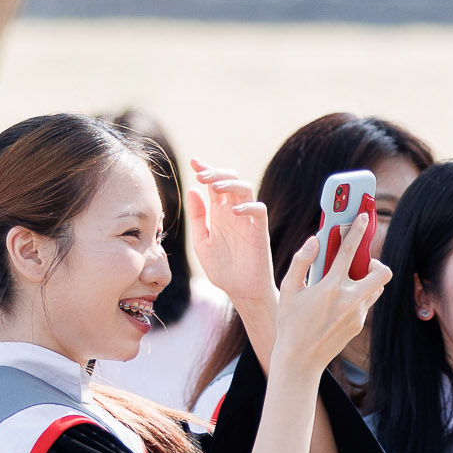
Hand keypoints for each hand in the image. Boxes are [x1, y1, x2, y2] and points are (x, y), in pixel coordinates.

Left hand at [188, 168, 278, 360]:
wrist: (240, 291)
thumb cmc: (222, 268)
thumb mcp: (202, 241)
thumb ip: (197, 217)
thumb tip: (192, 190)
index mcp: (218, 213)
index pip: (213, 184)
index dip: (206, 170)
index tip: (194, 161)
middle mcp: (233, 212)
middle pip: (230, 180)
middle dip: (216, 172)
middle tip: (202, 175)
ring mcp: (247, 220)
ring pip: (245, 189)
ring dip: (230, 184)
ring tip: (215, 187)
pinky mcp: (260, 231)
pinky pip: (259, 210)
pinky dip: (247, 206)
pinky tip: (232, 211)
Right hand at [270, 227, 386, 381]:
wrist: (300, 360)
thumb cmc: (290, 323)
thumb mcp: (288, 290)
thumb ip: (301, 261)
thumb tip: (315, 240)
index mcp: (331, 287)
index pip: (349, 251)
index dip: (358, 229)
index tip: (363, 217)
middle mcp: (349, 300)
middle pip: (382, 273)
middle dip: (376, 262)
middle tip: (362, 263)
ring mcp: (357, 314)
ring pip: (376, 289)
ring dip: (367, 281)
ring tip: (348, 282)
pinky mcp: (358, 326)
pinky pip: (365, 305)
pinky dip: (356, 298)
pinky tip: (337, 305)